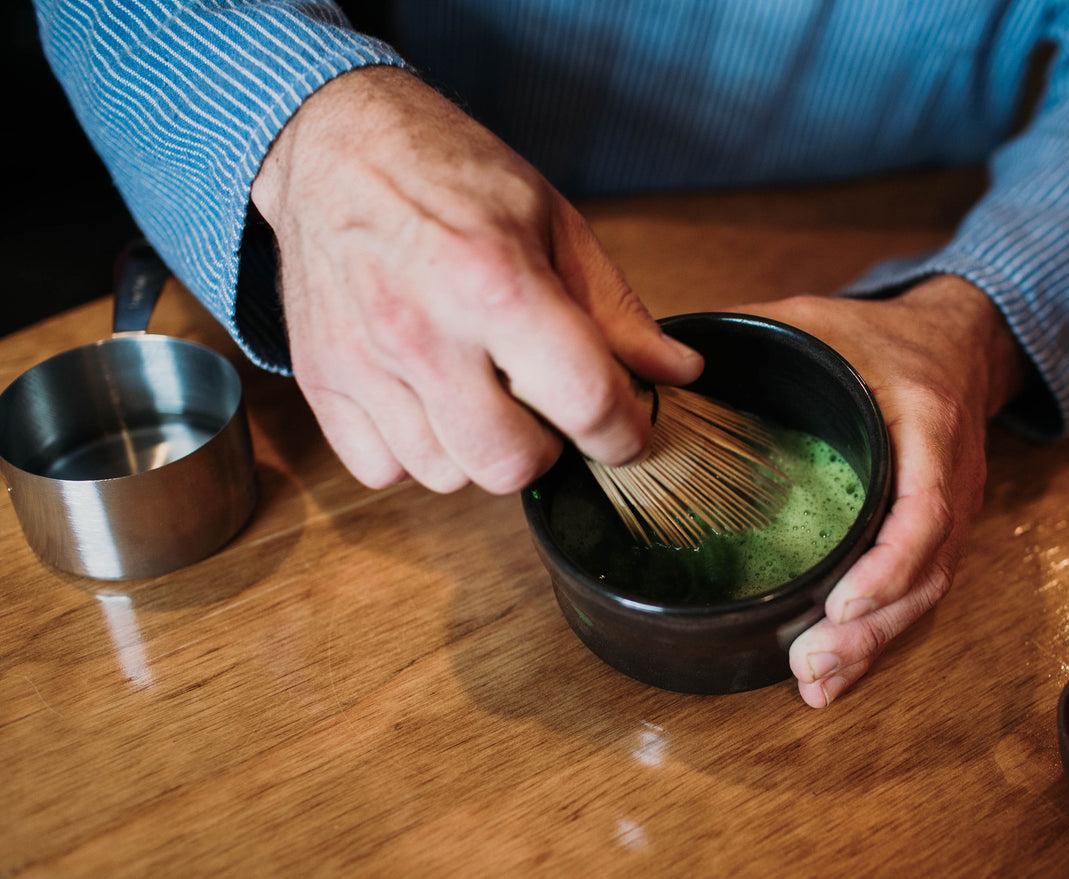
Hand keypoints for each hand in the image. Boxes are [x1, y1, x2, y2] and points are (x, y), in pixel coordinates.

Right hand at [250, 67, 702, 492]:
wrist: (335, 143)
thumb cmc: (451, 175)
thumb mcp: (554, 223)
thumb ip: (615, 311)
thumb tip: (678, 373)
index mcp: (496, 282)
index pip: (586, 404)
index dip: (625, 432)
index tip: (628, 429)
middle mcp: (423, 332)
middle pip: (511, 465)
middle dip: (547, 448)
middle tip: (545, 407)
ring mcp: (363, 362)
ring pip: (447, 476)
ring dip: (478, 449)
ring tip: (479, 391)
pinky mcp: (320, 380)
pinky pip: (382, 470)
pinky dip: (413, 451)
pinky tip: (427, 399)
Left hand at [733, 277, 1025, 706]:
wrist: (959, 343)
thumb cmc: (884, 338)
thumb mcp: (821, 322)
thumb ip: (756, 334)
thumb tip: (665, 359)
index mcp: (928, 424)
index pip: (925, 508)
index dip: (888, 564)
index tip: (842, 603)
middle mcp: (950, 480)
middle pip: (925, 572)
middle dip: (870, 629)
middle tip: (811, 664)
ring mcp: (951, 514)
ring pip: (923, 595)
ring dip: (871, 646)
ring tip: (815, 681)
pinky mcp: (936, 537)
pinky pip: (914, 594)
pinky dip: (875, 637)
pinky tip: (832, 673)